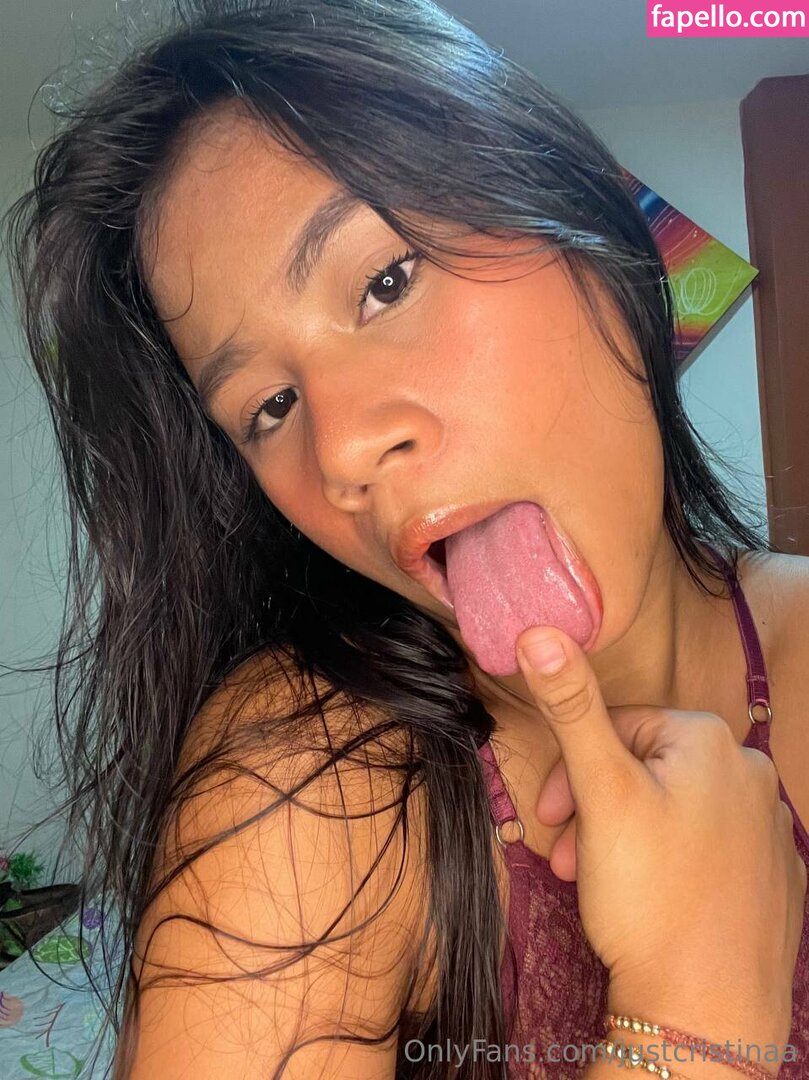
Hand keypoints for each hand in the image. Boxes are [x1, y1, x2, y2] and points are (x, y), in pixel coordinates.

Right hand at [514, 626, 806, 1058]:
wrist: (707, 1013)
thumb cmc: (650, 896)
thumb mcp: (600, 791)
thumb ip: (571, 706)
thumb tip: (540, 631)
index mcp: (709, 740)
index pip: (616, 727)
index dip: (570, 771)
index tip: (545, 817)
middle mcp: (750, 773)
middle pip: (644, 769)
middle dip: (593, 808)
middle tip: (563, 854)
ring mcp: (770, 827)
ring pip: (673, 810)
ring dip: (623, 837)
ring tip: (596, 882)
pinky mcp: (777, 877)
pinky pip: (708, 849)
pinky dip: (669, 863)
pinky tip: (649, 899)